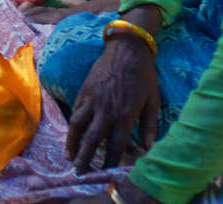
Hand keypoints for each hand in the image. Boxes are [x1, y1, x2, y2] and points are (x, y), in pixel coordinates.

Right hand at [66, 38, 160, 171]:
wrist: (127, 48)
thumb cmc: (144, 75)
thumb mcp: (153, 101)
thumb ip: (150, 126)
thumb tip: (149, 148)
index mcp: (125, 115)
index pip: (116, 146)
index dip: (110, 162)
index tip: (106, 174)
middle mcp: (106, 110)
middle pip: (92, 140)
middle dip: (85, 158)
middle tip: (80, 173)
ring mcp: (93, 99)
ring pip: (78, 126)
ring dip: (72, 143)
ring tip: (70, 157)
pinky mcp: (85, 90)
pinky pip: (76, 110)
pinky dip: (72, 125)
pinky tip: (71, 134)